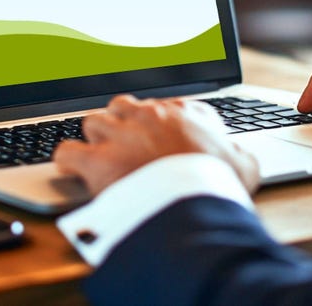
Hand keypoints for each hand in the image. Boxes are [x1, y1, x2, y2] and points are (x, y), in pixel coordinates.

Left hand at [53, 94, 259, 196]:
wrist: (197, 206)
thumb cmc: (222, 185)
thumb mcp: (244, 165)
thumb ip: (236, 153)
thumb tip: (238, 156)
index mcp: (182, 112)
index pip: (164, 106)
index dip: (157, 124)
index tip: (158, 138)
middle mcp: (148, 115)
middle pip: (123, 106)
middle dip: (122, 124)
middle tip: (128, 149)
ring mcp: (120, 134)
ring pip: (94, 122)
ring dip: (96, 140)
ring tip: (102, 160)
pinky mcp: (97, 161)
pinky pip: (67, 151)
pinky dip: (67, 161)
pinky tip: (72, 169)